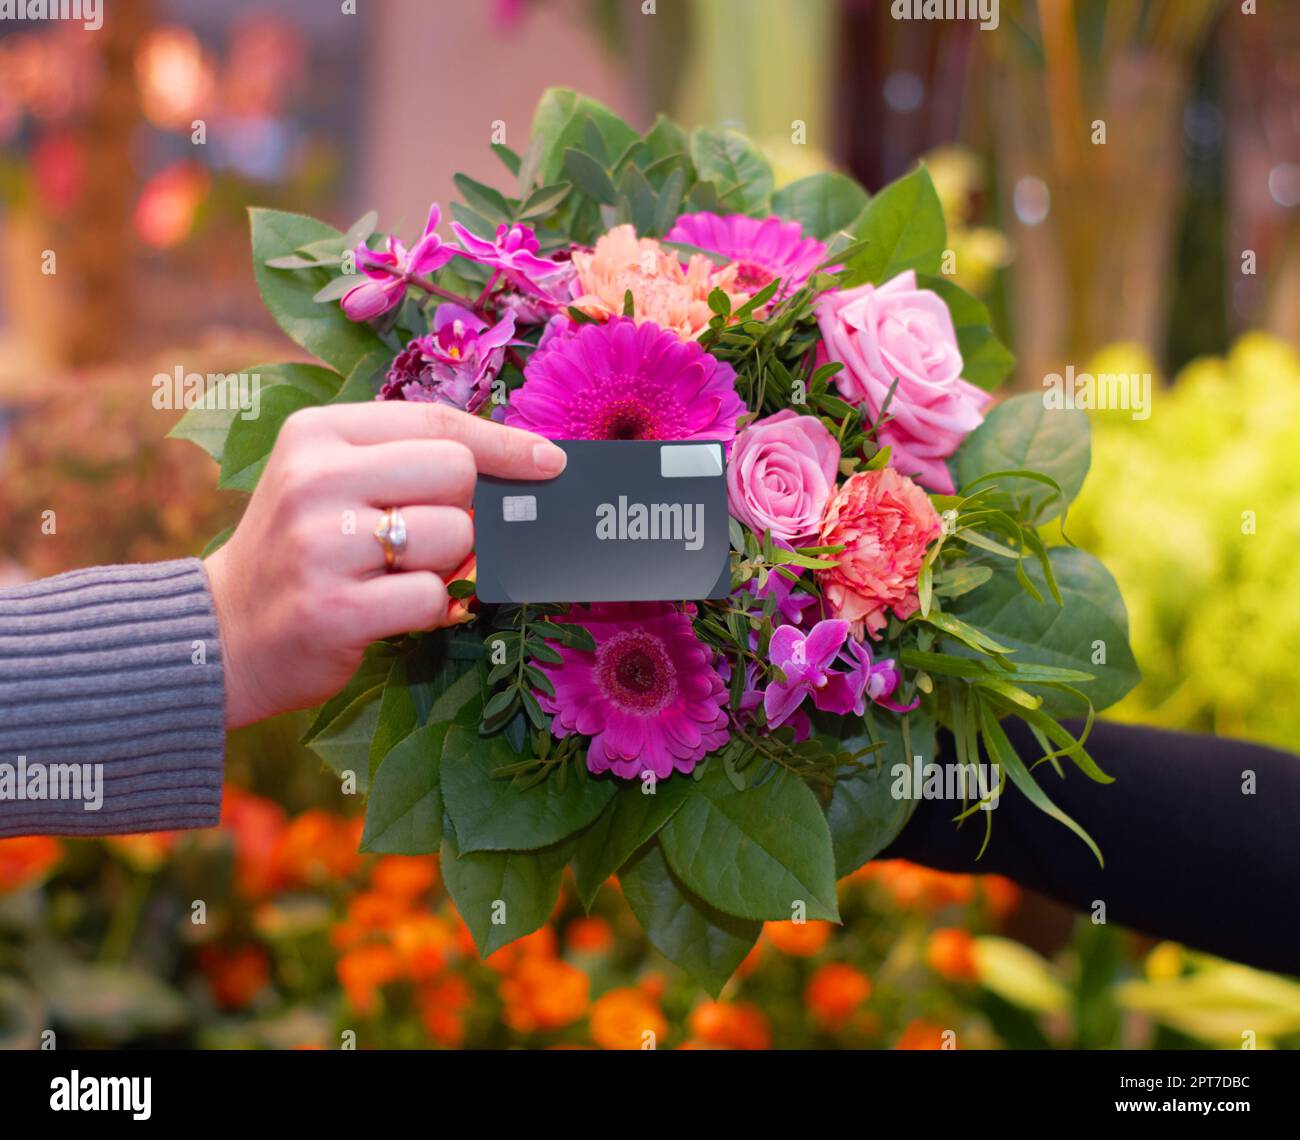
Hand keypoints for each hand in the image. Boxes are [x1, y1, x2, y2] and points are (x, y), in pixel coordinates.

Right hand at [204, 402, 565, 729]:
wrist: (221, 631)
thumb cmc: (300, 550)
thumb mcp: (332, 482)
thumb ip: (406, 463)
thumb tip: (519, 466)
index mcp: (317, 433)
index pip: (437, 423)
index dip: (504, 444)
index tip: (549, 462)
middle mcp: (314, 480)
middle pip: (457, 474)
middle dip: (463, 512)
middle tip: (424, 539)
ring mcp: (320, 545)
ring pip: (453, 537)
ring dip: (445, 565)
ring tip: (395, 575)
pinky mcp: (333, 609)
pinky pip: (434, 598)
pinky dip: (431, 611)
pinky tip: (390, 611)